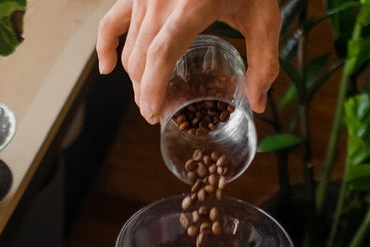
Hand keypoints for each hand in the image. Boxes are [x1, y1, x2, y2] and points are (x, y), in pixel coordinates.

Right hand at [96, 0, 280, 121]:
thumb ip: (263, 62)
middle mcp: (161, 0)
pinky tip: (108, 69)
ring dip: (134, 78)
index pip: (161, 55)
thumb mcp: (264, 17)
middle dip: (144, 91)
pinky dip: (106, 45)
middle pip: (141, 58)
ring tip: (147, 98)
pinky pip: (112, 21)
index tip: (152, 112)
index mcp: (190, 7)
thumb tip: (258, 103)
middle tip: (156, 113)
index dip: (153, 88)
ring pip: (130, 47)